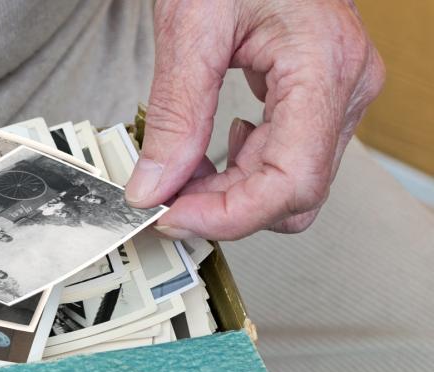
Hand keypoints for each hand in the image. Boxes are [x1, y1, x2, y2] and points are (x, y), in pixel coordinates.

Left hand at [125, 0, 384, 239]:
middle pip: (295, 194)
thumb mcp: (190, 28)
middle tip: (166, 197)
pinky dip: (242, 169)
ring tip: (182, 169)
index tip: (174, 216)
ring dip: (232, 190)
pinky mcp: (322, 96)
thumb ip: (175, 114)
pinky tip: (210, 148)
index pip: (291, 182)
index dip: (229, 215)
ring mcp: (339, 94)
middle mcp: (345, 86)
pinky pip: (289, 158)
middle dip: (225, 207)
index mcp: (324, 66)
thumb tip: (153, 186)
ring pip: (292, 185)